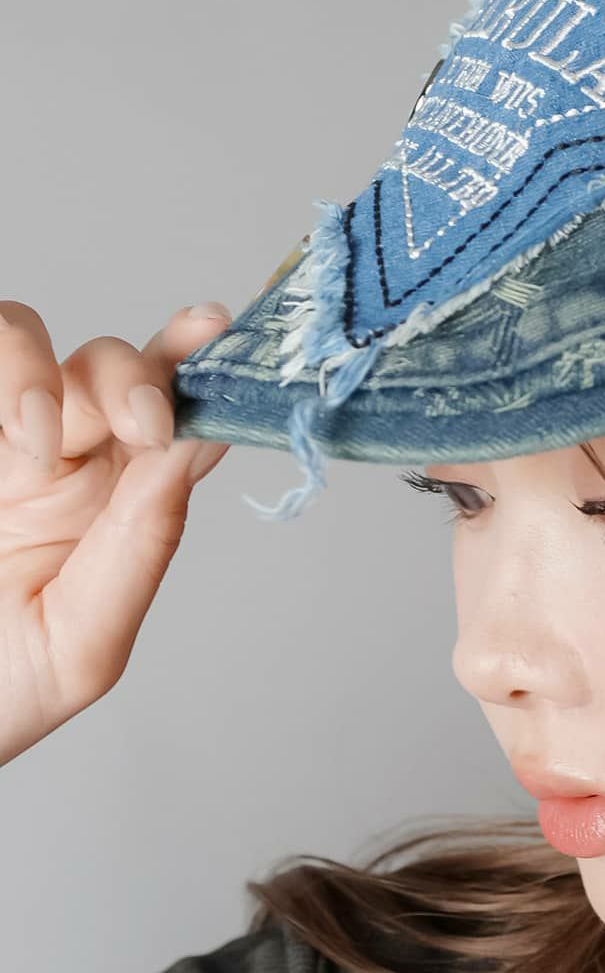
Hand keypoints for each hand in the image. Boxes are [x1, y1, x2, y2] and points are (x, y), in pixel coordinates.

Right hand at [0, 301, 233, 768]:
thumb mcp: (83, 642)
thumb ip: (144, 541)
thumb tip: (200, 447)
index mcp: (114, 508)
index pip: (172, 417)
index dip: (200, 366)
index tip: (215, 331)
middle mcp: (59, 461)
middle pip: (113, 367)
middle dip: (136, 376)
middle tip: (143, 423)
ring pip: (28, 339)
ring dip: (42, 372)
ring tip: (34, 443)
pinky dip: (0, 363)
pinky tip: (10, 429)